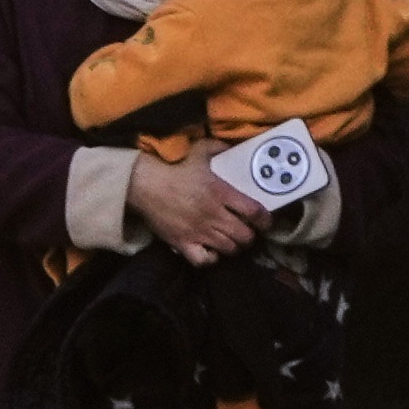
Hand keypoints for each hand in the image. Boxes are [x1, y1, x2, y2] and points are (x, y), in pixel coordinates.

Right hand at [125, 149, 256, 264]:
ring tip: (230, 240)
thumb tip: (231, 147)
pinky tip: (210, 250)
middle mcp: (214, 215)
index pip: (255, 213)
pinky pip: (205, 260)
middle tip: (246, 231)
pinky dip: (211, 258)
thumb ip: (219, 148)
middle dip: (250, 236)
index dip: (265, 220)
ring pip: (229, 249)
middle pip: (245, 236)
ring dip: (233, 246)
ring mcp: (199, 231)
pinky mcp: (183, 243)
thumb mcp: (199, 151)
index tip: (265, 222)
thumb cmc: (173, 167)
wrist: (143, 183)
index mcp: (221, 193)